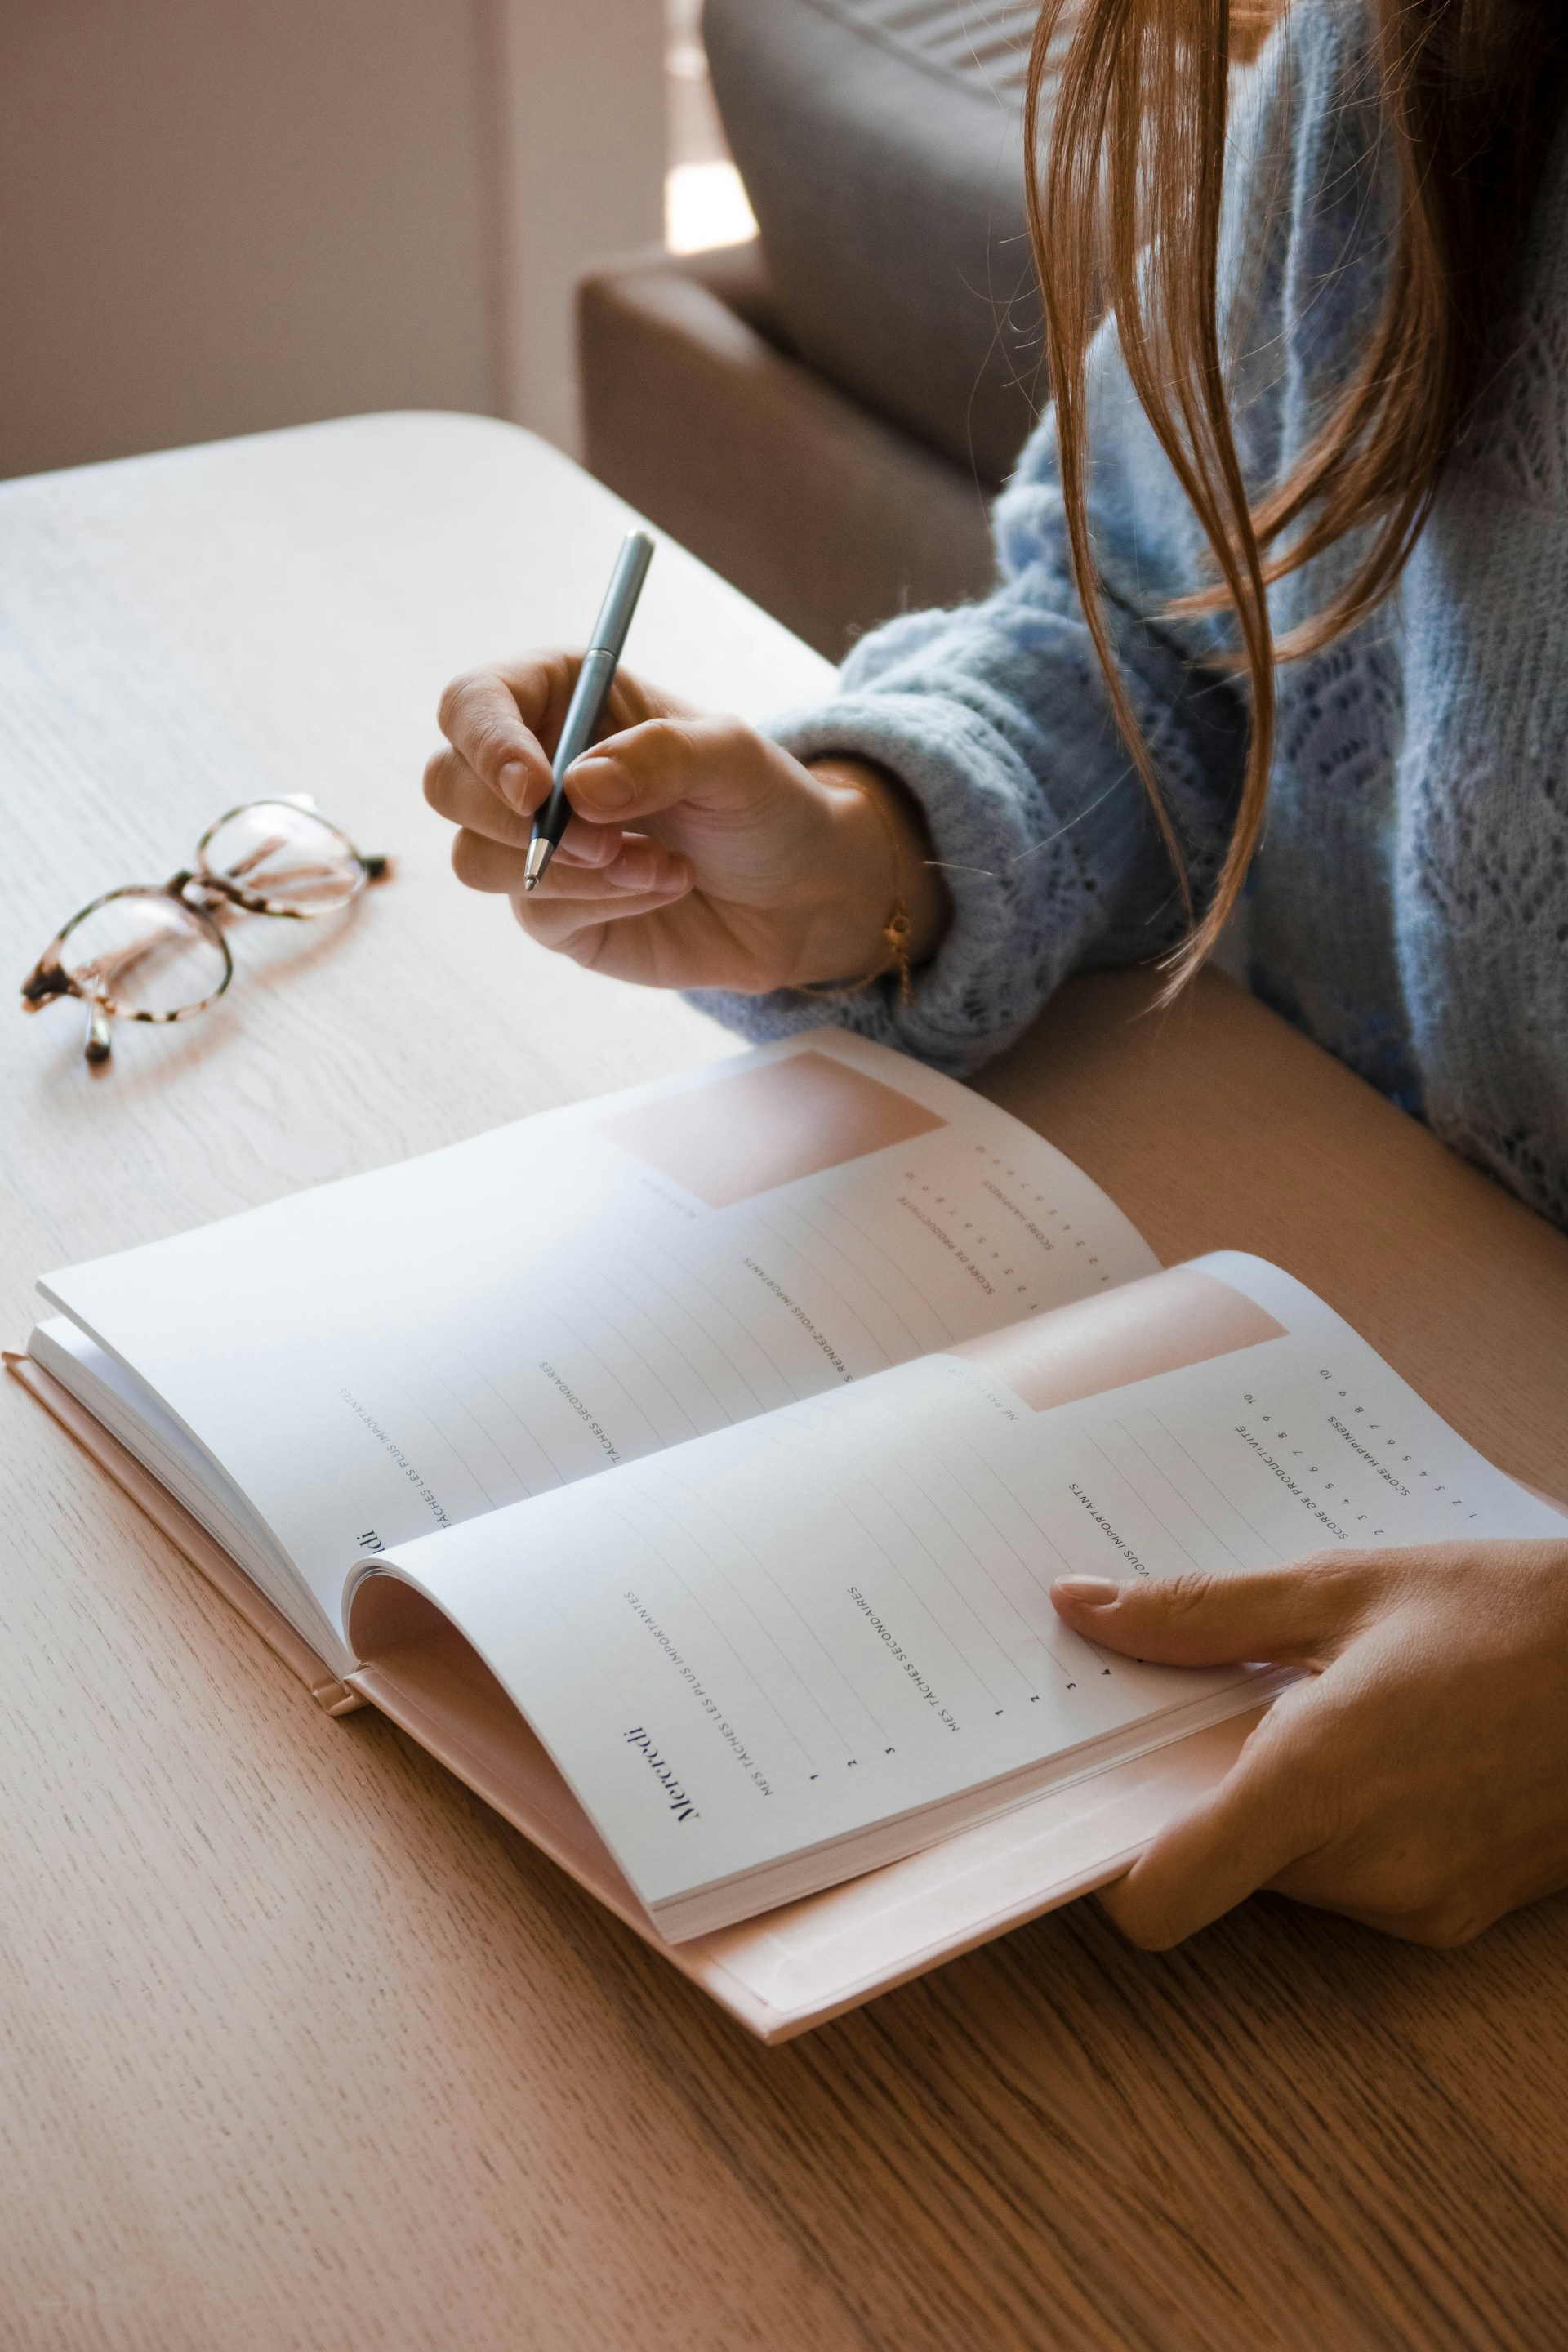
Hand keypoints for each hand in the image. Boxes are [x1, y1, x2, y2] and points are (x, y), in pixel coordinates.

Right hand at [424, 650, 949, 991]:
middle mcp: (531, 767)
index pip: (473, 704)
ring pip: (476, 859)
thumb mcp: (733, 756)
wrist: (798, 894)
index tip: (537, 790)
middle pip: (446, 784)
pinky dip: (602, 904)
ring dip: (571, 871)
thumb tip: (576, 790)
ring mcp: (531, 843)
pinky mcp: (549, 910)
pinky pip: (533, 912)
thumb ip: (661, 755)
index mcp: (559, 698)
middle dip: (516, 822)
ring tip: (660, 866)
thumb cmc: (762, 802)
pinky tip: (661, 889)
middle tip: (603, 842)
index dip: (487, 744)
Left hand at [1050, 1537, 1567, 1947]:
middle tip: (1208, 1698)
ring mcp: (1420, 1903)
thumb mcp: (1344, 1587)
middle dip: (1199, 1792)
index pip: (1162, 1897)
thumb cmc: (1514, 1613)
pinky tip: (1377, 1740)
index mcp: (1319, 1783)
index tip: (1088, 1795)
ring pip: (1284, 1873)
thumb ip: (1201, 1613)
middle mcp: (1366, 1869)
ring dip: (1275, 1802)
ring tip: (1315, 1701)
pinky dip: (1338, 1823)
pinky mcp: (1460, 1914)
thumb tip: (1082, 1609)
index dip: (1105, 1864)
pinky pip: (1354, 1882)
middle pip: (1218, 1869)